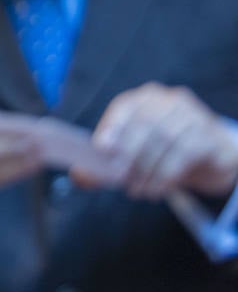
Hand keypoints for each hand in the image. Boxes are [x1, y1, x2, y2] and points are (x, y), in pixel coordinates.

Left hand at [84, 83, 237, 199]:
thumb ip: (107, 166)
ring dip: (148, 169)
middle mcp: (167, 101)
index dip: (112, 127)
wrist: (213, 157)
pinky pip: (185, 152)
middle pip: (144, 124)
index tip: (101, 149)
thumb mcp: (136, 157)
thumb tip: (79, 176)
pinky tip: (159, 188)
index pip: (124, 108)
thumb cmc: (166, 152)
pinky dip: (167, 173)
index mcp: (143, 100)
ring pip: (164, 139)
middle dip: (129, 154)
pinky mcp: (209, 134)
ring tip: (139, 191)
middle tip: (121, 181)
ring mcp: (192, 114)